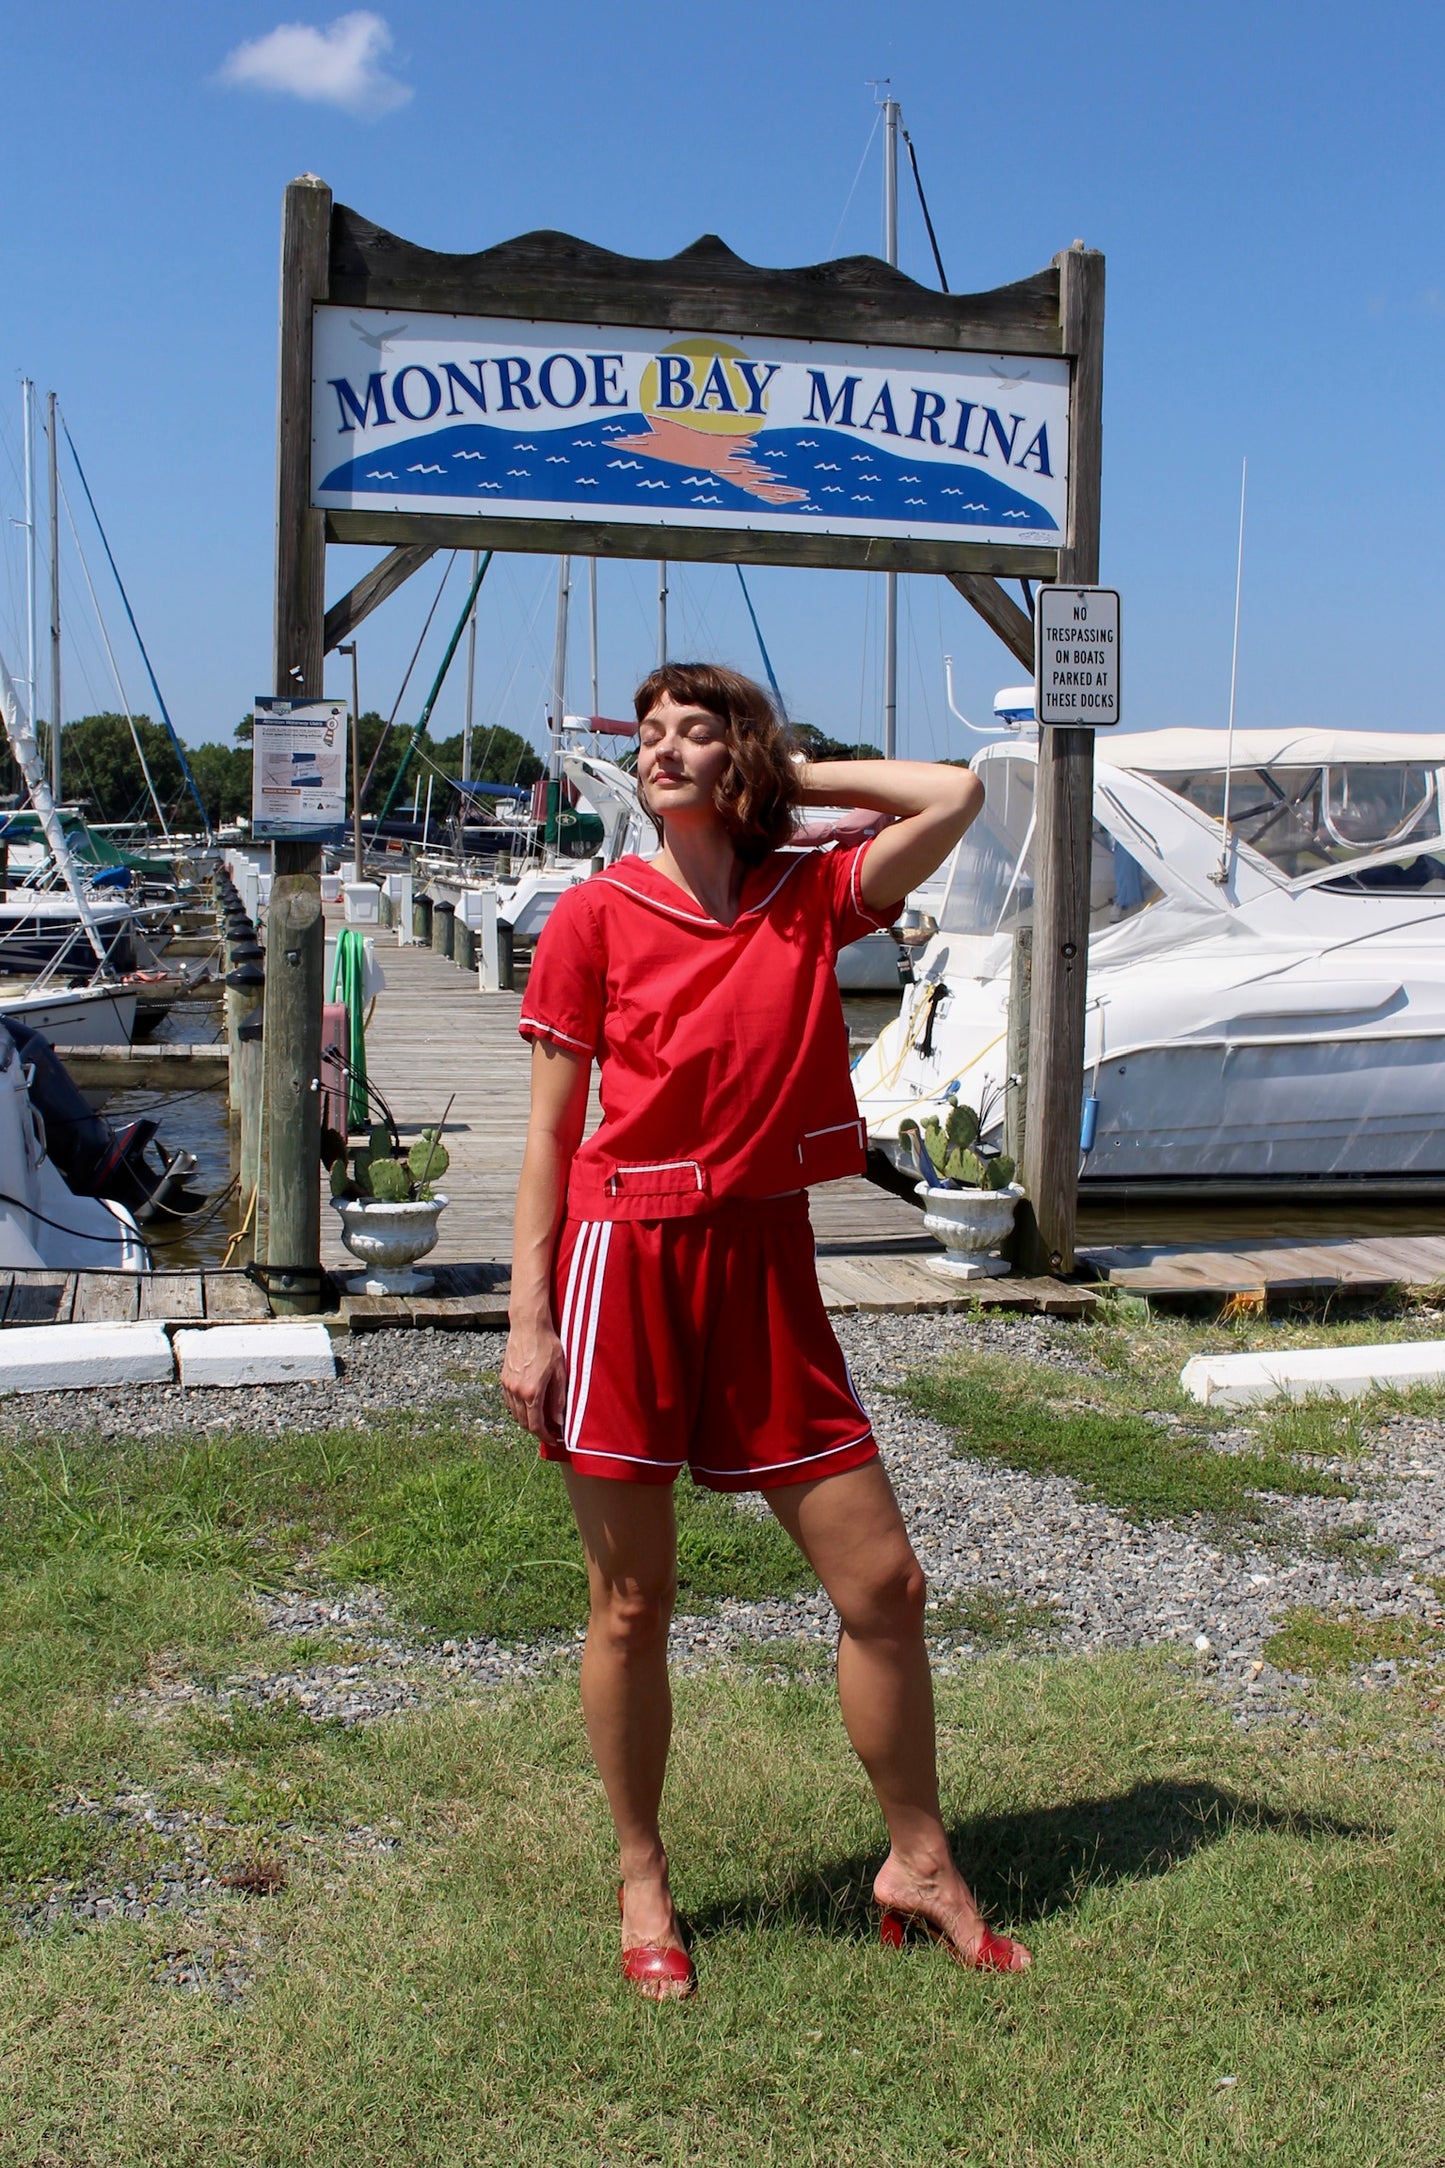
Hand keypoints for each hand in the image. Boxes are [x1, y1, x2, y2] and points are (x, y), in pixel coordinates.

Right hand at [501, 1323, 567, 1445]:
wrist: (528, 1326)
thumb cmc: (548, 1346)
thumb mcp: (560, 1373)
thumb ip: (558, 1399)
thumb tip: (559, 1421)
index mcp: (531, 1392)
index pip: (536, 1425)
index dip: (545, 1435)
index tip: (554, 1438)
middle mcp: (516, 1392)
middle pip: (524, 1422)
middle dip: (537, 1430)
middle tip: (550, 1430)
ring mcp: (508, 1385)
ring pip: (515, 1413)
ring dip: (527, 1421)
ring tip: (541, 1419)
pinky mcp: (504, 1378)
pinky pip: (510, 1402)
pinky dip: (518, 1409)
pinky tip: (529, 1405)